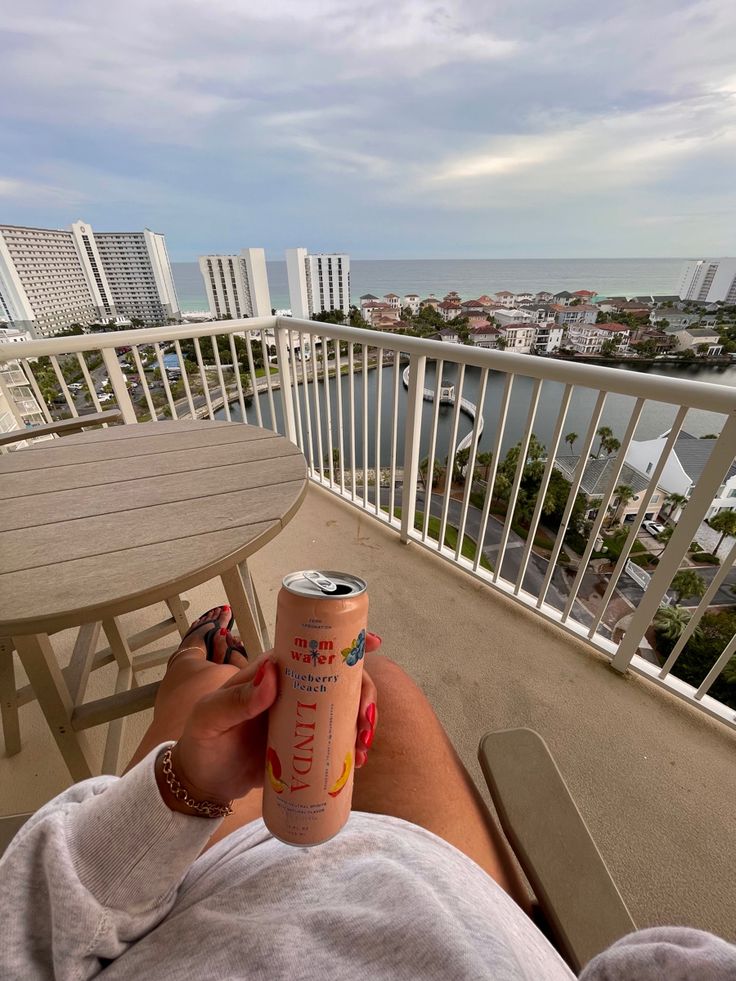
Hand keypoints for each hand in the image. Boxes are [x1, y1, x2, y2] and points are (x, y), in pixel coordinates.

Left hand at [158, 632, 381, 810]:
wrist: (203, 784)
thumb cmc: (202, 743)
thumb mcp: (210, 719)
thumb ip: (235, 700)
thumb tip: (272, 676)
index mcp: (272, 672)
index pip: (312, 650)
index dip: (345, 644)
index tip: (373, 643)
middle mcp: (293, 690)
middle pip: (340, 679)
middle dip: (364, 693)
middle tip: (365, 720)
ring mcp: (303, 717)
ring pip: (345, 708)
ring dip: (363, 721)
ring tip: (362, 746)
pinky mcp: (307, 744)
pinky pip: (338, 738)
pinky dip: (353, 746)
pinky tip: (358, 760)